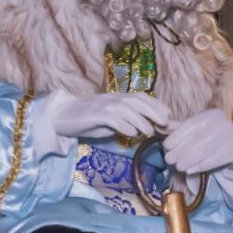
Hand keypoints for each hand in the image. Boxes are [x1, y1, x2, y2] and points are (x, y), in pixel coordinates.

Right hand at [51, 92, 170, 139]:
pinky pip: (114, 119)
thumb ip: (128, 121)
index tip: (167, 117)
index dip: (156, 106)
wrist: (64, 117)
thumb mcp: (112, 120)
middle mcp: (114, 99)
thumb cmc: (90, 120)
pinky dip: (124, 126)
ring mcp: (105, 106)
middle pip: (139, 101)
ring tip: (148, 132)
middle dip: (154, 111)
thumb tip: (149, 128)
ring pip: (128, 110)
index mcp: (119, 98)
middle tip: (164, 123)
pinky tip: (131, 134)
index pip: (142, 98)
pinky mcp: (96, 115)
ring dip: (141, 121)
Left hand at [163, 110, 232, 174]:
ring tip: (178, 167)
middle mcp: (222, 122)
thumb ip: (178, 129)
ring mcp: (232, 135)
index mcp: (210, 114)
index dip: (175, 137)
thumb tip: (158, 125)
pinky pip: (215, 160)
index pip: (189, 125)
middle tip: (169, 160)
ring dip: (188, 160)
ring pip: (204, 150)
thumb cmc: (212, 138)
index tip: (165, 147)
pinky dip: (201, 166)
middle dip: (180, 151)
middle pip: (196, 139)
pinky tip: (191, 170)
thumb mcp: (196, 131)